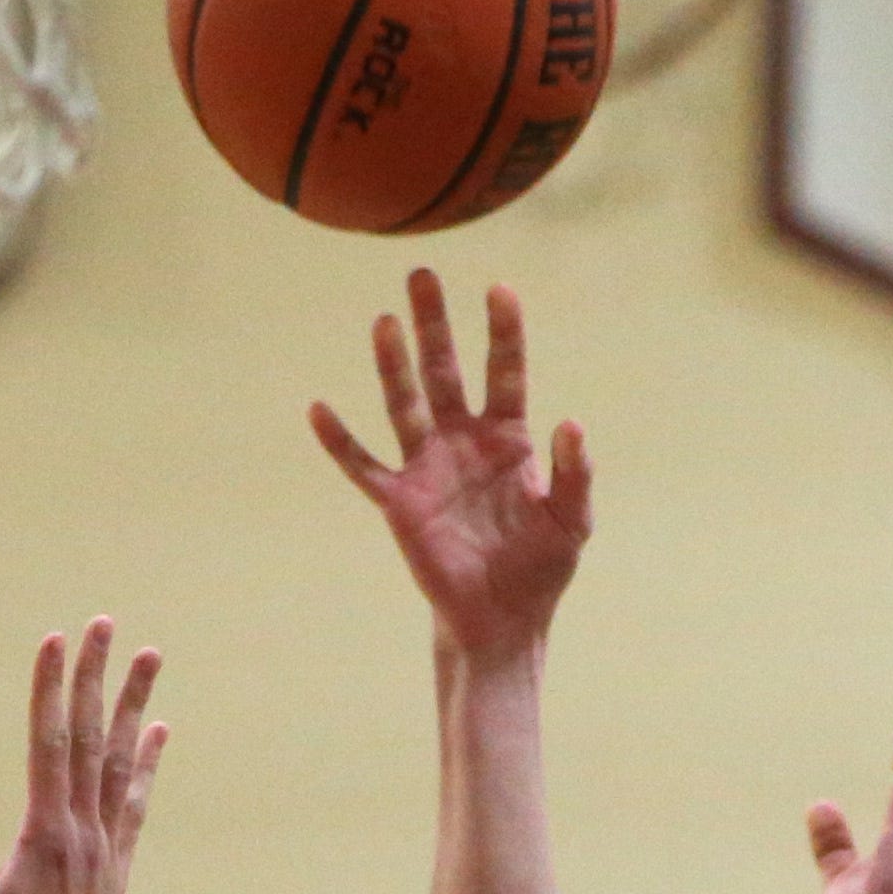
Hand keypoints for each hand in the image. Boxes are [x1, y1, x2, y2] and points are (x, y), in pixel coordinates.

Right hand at [0, 618, 166, 893]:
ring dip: (134, 704)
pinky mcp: (117, 865)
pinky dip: (147, 762)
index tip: (57, 638)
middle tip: (107, 622)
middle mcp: (83, 829)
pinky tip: (158, 731)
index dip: (51, 687)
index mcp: (45, 832)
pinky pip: (136, 800)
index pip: (48, 742)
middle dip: (97, 676)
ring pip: (122, 760)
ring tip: (152, 657)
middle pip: (90, 736)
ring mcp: (106, 845)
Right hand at [312, 273, 590, 658]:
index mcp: (509, 438)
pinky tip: (318, 409)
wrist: (503, 619)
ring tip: (383, 319)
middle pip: (445, 371)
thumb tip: (571, 422)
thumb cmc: (541, 567)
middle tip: (422, 274)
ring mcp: (428, 469)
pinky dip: (340, 441)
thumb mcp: (572, 519)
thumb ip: (574, 472)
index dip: (502, 332)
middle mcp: (462, 442)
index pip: (505, 372)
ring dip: (392, 364)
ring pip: (404, 405)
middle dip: (434, 325)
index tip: (499, 289)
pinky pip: (364, 467)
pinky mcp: (400, 503)